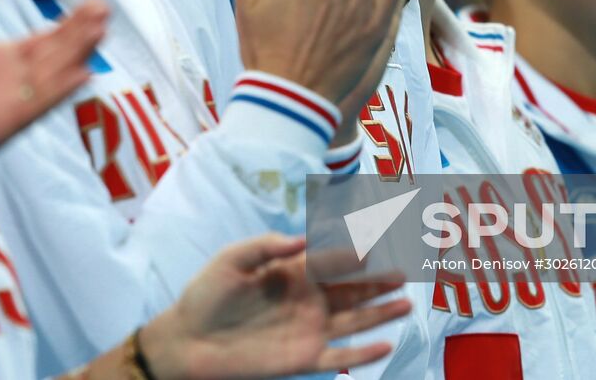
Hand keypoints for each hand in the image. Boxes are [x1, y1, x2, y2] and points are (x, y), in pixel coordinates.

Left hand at [0, 0, 102, 192]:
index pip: (43, 39)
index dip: (68, 22)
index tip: (92, 3)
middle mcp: (10, 82)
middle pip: (55, 53)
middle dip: (79, 31)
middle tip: (104, 7)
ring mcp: (9, 104)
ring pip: (52, 74)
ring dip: (77, 54)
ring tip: (101, 30)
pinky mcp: (1, 125)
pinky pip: (36, 106)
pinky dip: (59, 91)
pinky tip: (81, 75)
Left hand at [141, 234, 409, 378]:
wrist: (188, 341)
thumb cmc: (206, 295)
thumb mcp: (232, 259)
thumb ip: (267, 245)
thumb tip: (304, 239)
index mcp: (292, 271)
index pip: (332, 259)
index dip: (356, 251)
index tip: (380, 240)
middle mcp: (307, 299)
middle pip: (352, 288)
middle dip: (379, 280)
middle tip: (407, 270)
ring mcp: (308, 329)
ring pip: (355, 320)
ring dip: (381, 313)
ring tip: (407, 303)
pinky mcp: (304, 357)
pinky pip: (341, 356)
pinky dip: (364, 353)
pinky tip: (386, 344)